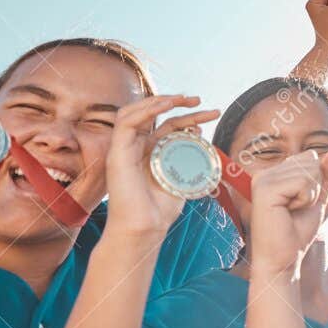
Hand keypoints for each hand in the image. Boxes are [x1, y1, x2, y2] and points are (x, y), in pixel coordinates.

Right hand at [105, 96, 219, 243]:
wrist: (146, 228)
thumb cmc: (161, 209)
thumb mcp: (182, 176)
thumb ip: (187, 156)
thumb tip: (198, 133)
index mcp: (148, 152)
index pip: (168, 125)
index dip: (189, 116)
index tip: (211, 113)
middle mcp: (134, 148)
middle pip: (152, 115)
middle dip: (174, 102)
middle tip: (198, 99)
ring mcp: (123, 149)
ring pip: (134, 112)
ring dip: (159, 101)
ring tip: (183, 99)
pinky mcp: (116, 153)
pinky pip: (126, 122)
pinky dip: (146, 110)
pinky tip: (167, 106)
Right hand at [249, 150, 327, 273]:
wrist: (283, 259)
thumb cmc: (297, 233)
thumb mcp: (318, 199)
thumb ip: (326, 176)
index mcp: (273, 174)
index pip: (311, 157)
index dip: (316, 183)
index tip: (300, 204)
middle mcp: (265, 173)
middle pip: (311, 159)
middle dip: (314, 187)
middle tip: (296, 210)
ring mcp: (263, 179)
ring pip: (309, 169)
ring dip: (310, 195)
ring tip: (291, 212)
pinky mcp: (265, 189)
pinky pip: (304, 181)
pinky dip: (305, 199)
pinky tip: (288, 212)